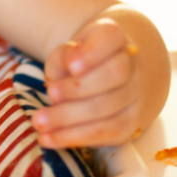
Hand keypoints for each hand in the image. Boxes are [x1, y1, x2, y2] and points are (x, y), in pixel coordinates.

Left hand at [34, 17, 141, 148]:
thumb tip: (68, 65)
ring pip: (110, 108)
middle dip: (79, 88)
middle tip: (50, 95)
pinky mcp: (131, 124)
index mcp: (114, 38)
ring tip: (40, 123)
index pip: (110, 38)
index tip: (71, 66)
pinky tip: (48, 139)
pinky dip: (75, 137)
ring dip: (70, 119)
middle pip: (114, 75)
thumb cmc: (80, 62)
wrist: (111, 78)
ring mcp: (136, 96)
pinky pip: (107, 133)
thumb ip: (64, 56)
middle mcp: (132, 65)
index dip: (92, 53)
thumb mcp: (67, 51)